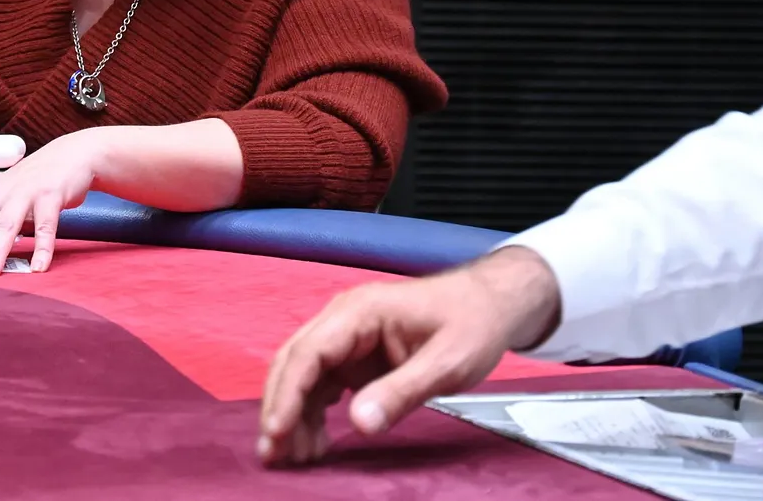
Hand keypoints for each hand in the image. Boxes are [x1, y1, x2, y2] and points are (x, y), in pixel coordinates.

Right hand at [258, 246, 561, 465]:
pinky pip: (322, 385)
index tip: (277, 430)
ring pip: (304, 377)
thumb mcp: (447, 362)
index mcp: (360, 312)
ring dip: (293, 415)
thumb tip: (359, 424)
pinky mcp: (356, 357)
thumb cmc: (472, 323)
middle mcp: (345, 321)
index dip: (288, 393)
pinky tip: (315, 442)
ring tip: (293, 458)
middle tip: (272, 453)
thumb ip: (402, 392)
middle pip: (294, 363)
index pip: (309, 352)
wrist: (490, 305)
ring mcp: (349, 339)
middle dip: (279, 408)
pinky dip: (313, 413)